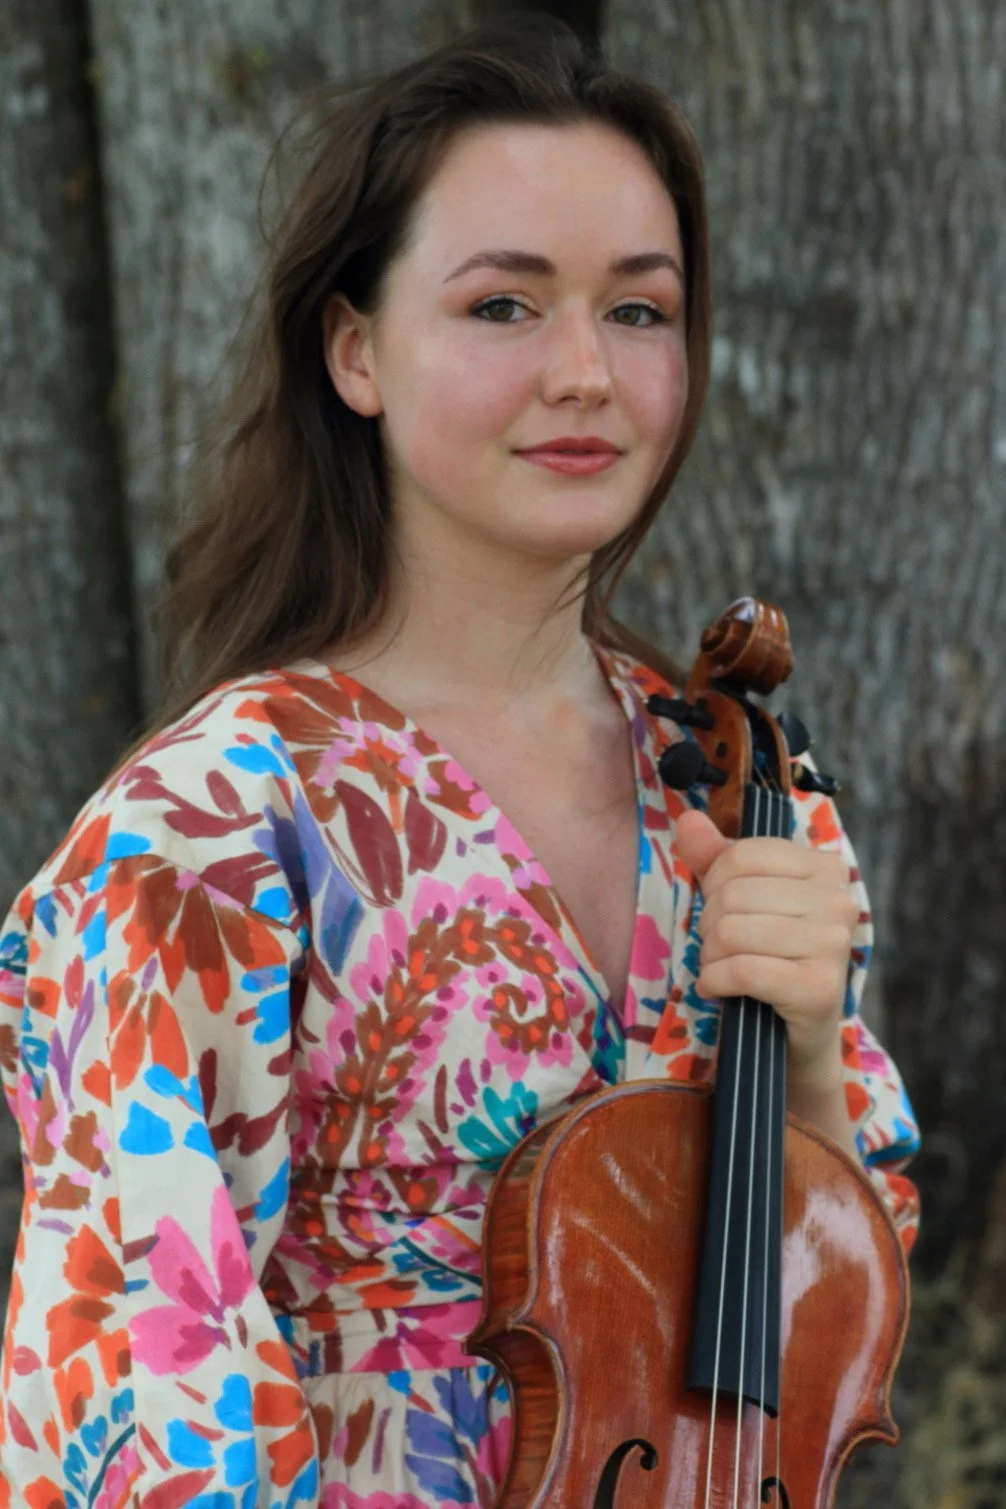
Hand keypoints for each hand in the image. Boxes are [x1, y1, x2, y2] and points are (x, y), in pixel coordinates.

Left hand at [675, 807, 859, 1091]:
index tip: (721, 911)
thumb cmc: (767, 958)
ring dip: (710, 957)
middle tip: (718, 949)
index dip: (714, 884)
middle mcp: (839, 900)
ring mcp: (835, 944)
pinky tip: (719, 989)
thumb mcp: (739, 901)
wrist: (793, 1034)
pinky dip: (715, 982)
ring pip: (733, 932)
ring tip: (720, 969)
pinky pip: (742, 970)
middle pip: (733, 895)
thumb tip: (688, 819)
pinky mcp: (820, 988)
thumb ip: (714, 859)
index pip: (742, 855)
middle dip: (709, 926)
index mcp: (824, 868)